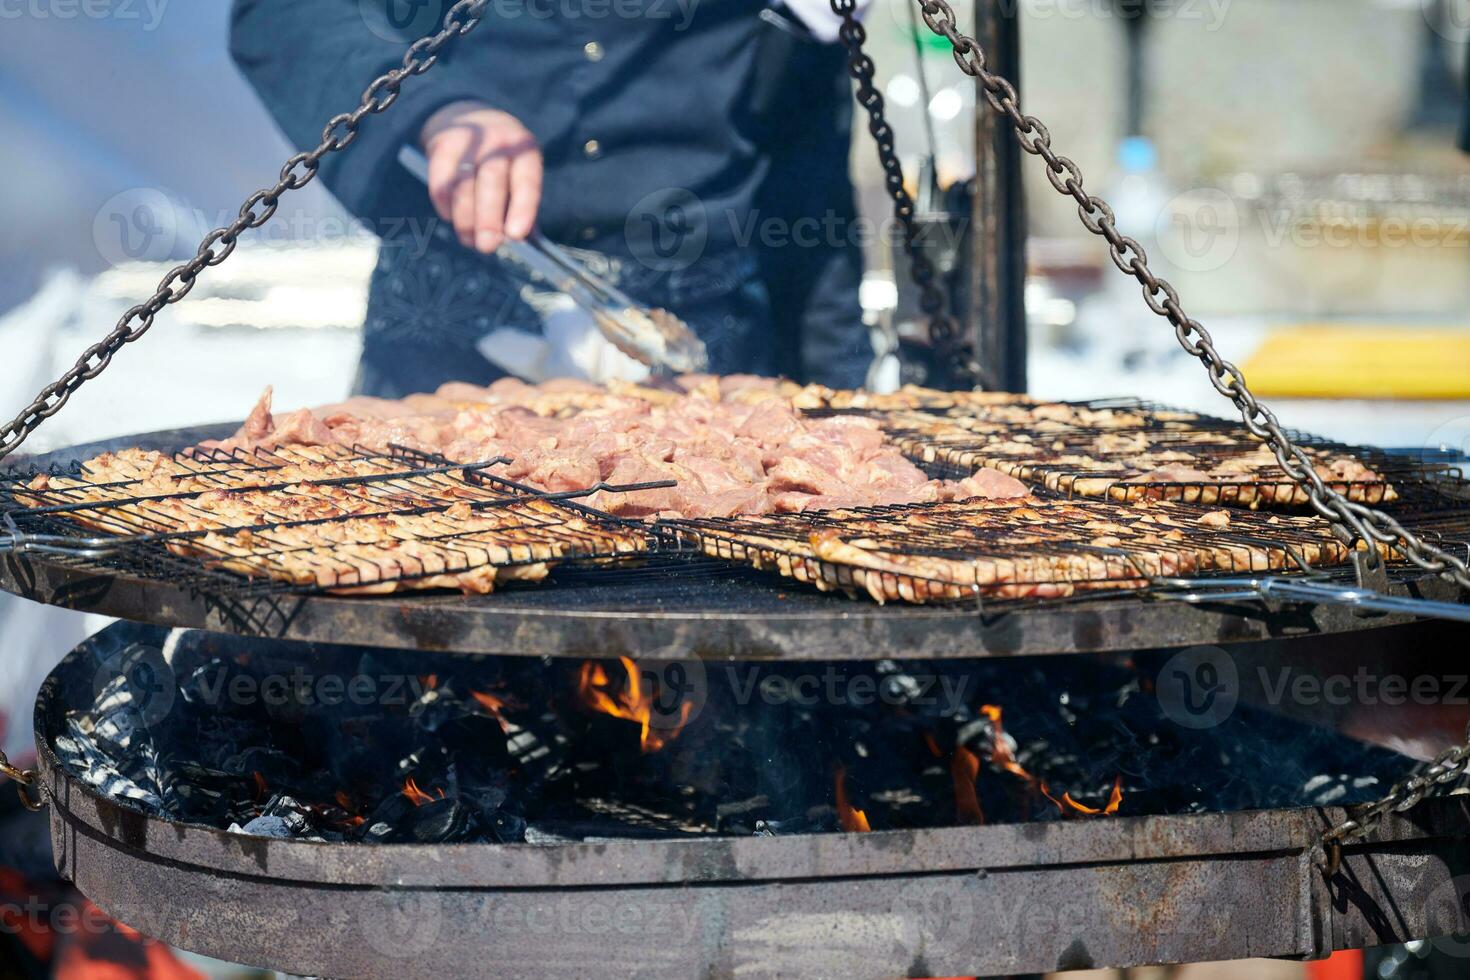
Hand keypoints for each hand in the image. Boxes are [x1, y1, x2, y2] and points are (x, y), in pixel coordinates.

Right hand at [420, 100, 542, 253]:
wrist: (468, 119)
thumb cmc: (500, 163)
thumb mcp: (517, 176)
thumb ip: (520, 208)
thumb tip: (517, 243)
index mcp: (525, 151)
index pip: (527, 180)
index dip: (522, 208)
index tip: (515, 235)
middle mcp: (499, 141)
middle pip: (492, 180)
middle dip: (488, 218)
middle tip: (486, 246)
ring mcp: (470, 140)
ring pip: (464, 183)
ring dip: (465, 218)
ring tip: (468, 239)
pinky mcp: (443, 144)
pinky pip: (442, 180)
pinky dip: (445, 204)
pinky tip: (450, 216)